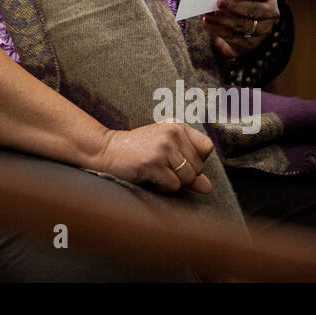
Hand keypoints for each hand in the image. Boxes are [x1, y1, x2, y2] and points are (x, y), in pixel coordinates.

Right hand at [93, 122, 214, 193]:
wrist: (107, 150)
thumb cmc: (138, 151)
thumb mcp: (165, 152)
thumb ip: (188, 167)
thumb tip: (208, 187)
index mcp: (177, 126)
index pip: (206, 148)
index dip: (197, 160)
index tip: (179, 161)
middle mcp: (172, 133)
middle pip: (198, 167)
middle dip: (184, 175)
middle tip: (163, 168)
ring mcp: (163, 147)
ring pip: (188, 178)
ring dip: (174, 183)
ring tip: (157, 173)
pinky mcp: (153, 162)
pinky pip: (173, 185)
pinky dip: (164, 188)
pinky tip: (151, 178)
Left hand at [202, 0, 277, 59]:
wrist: (236, 23)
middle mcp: (270, 12)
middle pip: (255, 9)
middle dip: (236, 6)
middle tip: (220, 2)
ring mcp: (263, 30)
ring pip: (244, 25)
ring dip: (225, 19)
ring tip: (210, 13)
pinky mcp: (251, 44)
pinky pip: (234, 37)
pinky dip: (219, 29)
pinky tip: (208, 23)